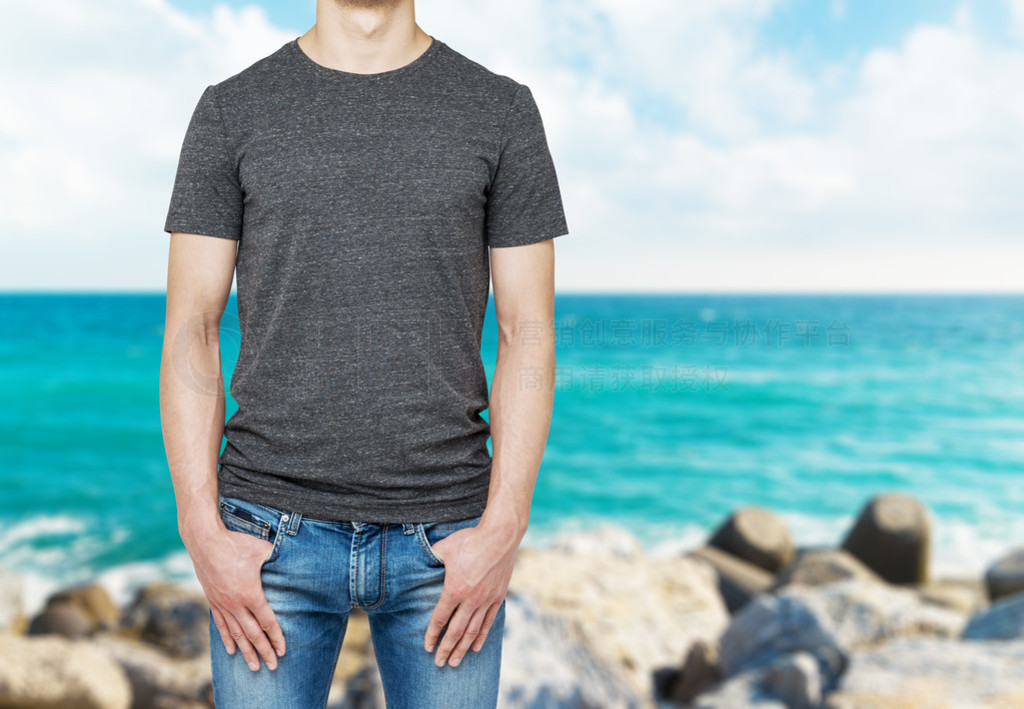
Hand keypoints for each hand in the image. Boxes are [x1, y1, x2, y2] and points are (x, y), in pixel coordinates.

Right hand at [182, 520, 285, 671]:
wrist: (204, 540)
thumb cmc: (235, 543)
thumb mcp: (262, 549)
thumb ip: (277, 557)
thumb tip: (292, 555)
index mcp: (251, 594)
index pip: (267, 622)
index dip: (276, 637)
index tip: (283, 650)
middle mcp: (236, 604)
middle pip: (253, 634)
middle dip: (264, 651)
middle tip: (273, 666)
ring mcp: (222, 604)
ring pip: (236, 634)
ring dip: (246, 651)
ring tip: (254, 667)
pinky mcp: (212, 600)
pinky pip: (220, 625)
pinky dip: (227, 639)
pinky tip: (231, 650)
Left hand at [424, 521, 517, 666]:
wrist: (501, 535)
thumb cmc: (471, 540)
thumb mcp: (445, 547)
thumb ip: (432, 557)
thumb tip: (420, 558)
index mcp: (455, 589)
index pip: (440, 618)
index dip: (432, 634)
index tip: (426, 647)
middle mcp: (471, 599)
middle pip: (456, 631)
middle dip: (446, 649)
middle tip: (439, 663)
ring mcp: (486, 599)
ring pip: (473, 631)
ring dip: (463, 648)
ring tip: (455, 662)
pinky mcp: (498, 597)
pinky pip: (489, 622)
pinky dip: (481, 636)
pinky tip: (475, 647)